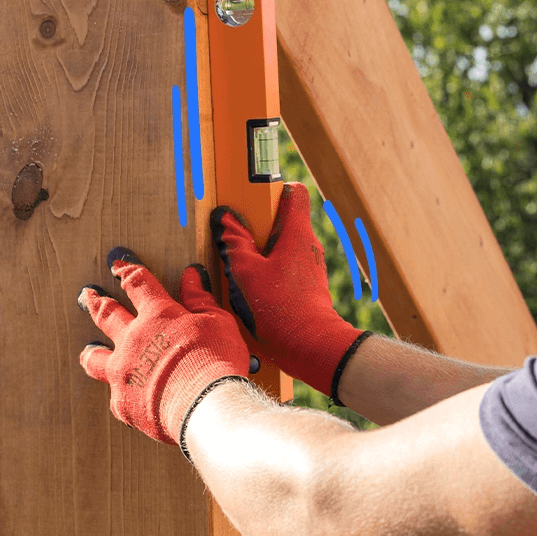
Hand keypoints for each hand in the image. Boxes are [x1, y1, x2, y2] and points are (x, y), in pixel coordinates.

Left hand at [78, 247, 250, 450]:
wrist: (206, 405)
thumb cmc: (217, 360)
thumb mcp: (217, 323)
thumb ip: (200, 300)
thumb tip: (191, 277)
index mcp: (157, 316)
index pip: (138, 284)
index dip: (128, 272)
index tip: (118, 266)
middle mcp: (133, 340)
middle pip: (107, 315)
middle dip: (97, 302)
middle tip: (88, 295)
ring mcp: (124, 373)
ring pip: (96, 358)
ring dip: (93, 351)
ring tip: (90, 350)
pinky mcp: (124, 403)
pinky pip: (117, 395)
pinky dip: (123, 392)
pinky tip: (127, 394)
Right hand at [210, 182, 369, 398]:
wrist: (311, 346)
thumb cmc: (281, 308)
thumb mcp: (246, 273)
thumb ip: (234, 244)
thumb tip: (225, 220)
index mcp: (297, 233)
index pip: (294, 193)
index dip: (273, 189)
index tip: (250, 197)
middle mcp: (309, 246)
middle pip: (283, 221)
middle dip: (258, 227)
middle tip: (235, 237)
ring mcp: (310, 267)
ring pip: (283, 247)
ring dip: (262, 252)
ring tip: (240, 267)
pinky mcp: (308, 286)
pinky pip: (286, 269)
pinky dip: (270, 272)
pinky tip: (253, 289)